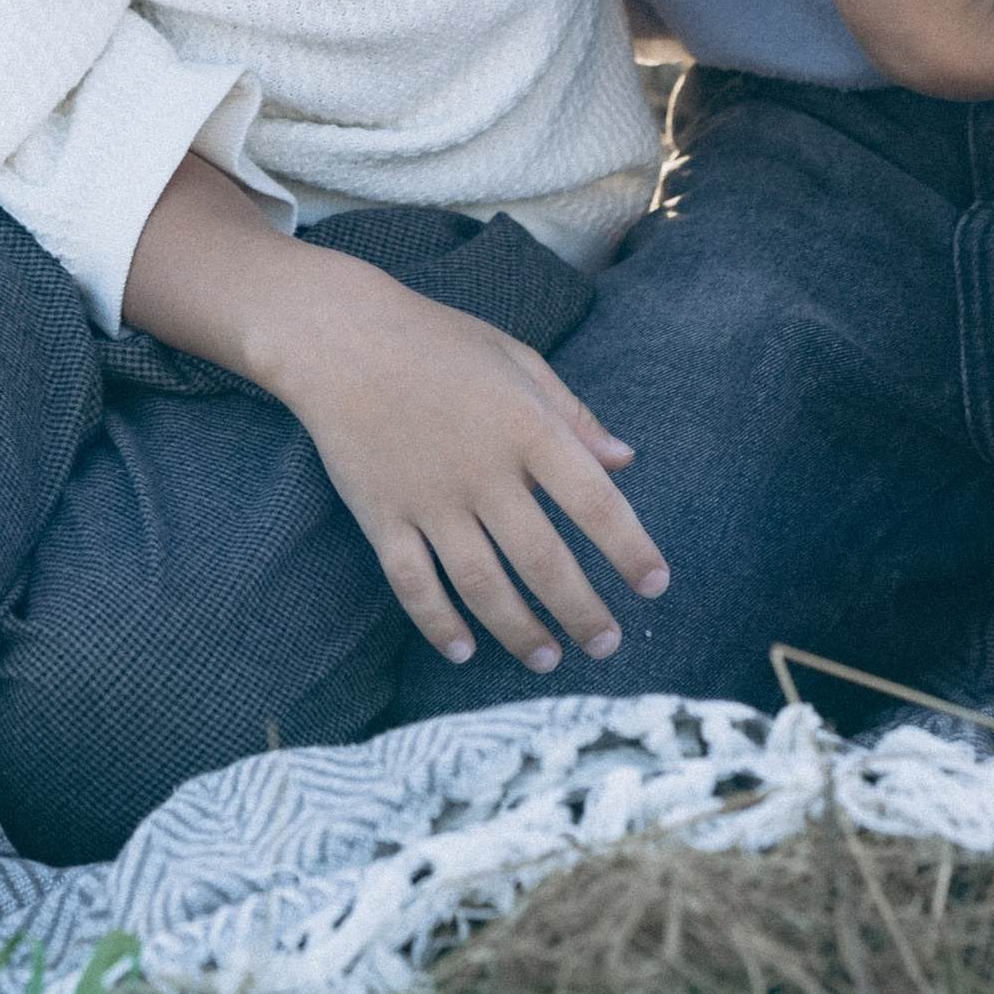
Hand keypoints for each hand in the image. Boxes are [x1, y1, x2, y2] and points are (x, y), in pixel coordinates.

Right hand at [262, 259, 669, 672]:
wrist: (339, 334)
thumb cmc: (437, 340)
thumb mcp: (516, 358)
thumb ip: (573, 414)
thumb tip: (626, 460)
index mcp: (525, 424)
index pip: (594, 501)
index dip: (630, 549)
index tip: (655, 585)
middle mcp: (482, 469)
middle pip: (543, 560)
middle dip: (582, 611)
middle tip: (606, 645)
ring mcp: (428, 497)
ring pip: (483, 585)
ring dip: (520, 630)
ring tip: (547, 658)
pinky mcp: (381, 515)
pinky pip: (413, 584)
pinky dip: (438, 623)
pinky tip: (464, 650)